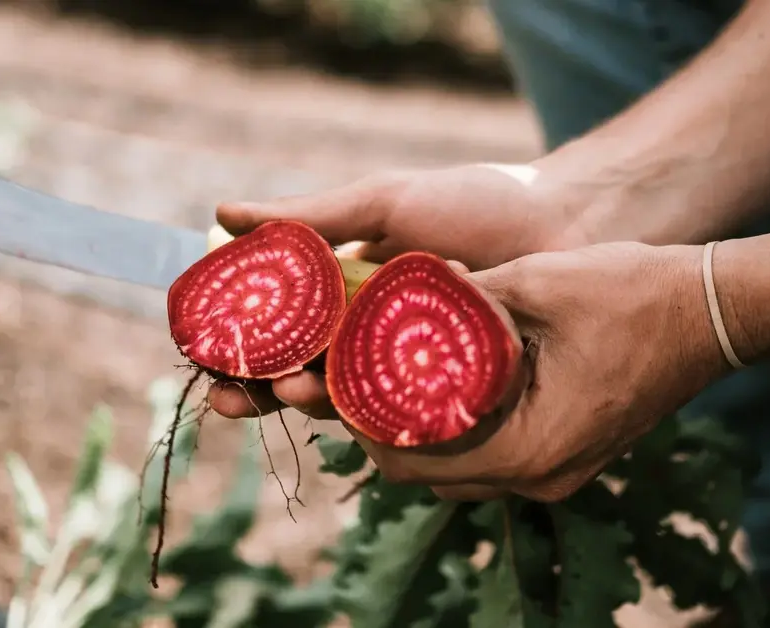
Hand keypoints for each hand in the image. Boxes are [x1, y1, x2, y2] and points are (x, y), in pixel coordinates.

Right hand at [207, 162, 600, 420]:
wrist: (566, 224)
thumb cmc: (476, 206)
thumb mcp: (384, 203)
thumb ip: (308, 216)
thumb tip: (221, 212)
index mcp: (343, 289)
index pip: (274, 325)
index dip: (235, 343)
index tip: (203, 351)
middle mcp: (369, 334)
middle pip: (297, 372)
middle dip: (259, 389)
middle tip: (232, 396)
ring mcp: (408, 368)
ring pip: (342, 400)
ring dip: (308, 403)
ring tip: (293, 392)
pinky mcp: (448, 396)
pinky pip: (401, 416)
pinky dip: (372, 419)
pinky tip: (353, 413)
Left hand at [216, 241, 729, 502]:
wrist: (712, 310)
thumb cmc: (633, 292)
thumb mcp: (532, 283)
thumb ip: (455, 300)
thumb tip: (384, 294)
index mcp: (531, 447)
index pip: (413, 460)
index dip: (360, 421)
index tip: (329, 377)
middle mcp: (541, 476)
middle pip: (427, 474)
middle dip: (378, 428)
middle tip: (342, 376)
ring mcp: (556, 472)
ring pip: (454, 469)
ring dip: (413, 430)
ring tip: (376, 377)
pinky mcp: (564, 456)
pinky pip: (488, 455)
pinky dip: (452, 427)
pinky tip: (433, 382)